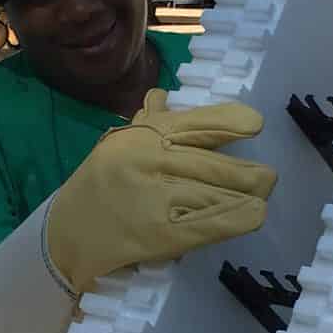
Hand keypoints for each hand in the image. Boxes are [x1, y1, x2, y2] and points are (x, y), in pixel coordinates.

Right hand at [45, 89, 276, 293]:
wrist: (65, 236)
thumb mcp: (117, 146)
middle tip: (267, 180)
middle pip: (212, 164)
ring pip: (215, 193)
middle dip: (248, 175)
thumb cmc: (98, 187)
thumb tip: (160, 95)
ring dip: (246, 197)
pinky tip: (254, 216)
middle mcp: (149, 159)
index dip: (229, 122)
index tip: (256, 125)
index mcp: (142, 135)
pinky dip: (235, 219)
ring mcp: (153, 196)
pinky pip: (207, 223)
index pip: (195, 124)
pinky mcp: (158, 232)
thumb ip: (145, 122)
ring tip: (261, 199)